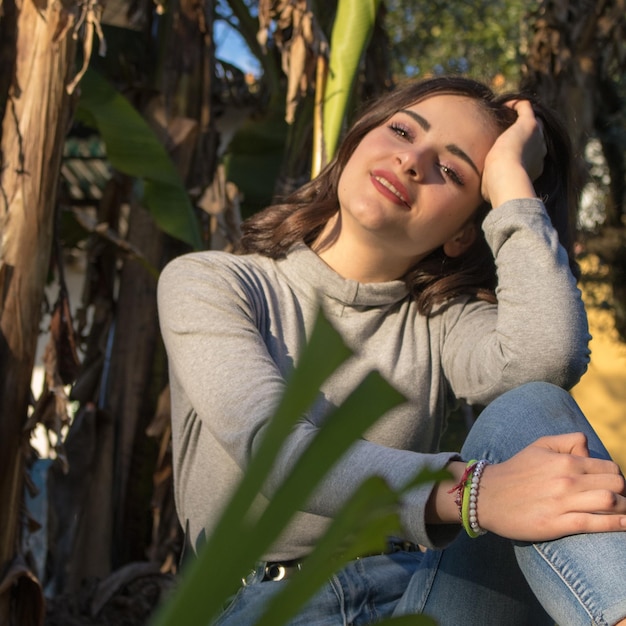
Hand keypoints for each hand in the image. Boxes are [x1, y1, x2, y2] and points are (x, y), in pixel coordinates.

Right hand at [477, 432, 625, 540]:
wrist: (486, 495)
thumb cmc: (515, 471)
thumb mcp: (538, 446)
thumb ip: (567, 441)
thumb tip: (589, 447)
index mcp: (565, 460)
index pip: (610, 468)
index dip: (617, 478)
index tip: (613, 487)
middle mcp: (566, 479)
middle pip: (616, 484)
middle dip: (624, 493)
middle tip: (619, 500)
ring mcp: (562, 502)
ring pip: (610, 502)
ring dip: (624, 508)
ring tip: (623, 513)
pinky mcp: (556, 524)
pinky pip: (594, 524)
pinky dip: (617, 525)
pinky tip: (625, 525)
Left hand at [481, 100, 546, 206]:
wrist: (506, 178)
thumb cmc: (498, 188)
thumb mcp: (494, 189)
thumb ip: (493, 186)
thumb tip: (484, 193)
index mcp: (534, 168)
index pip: (530, 154)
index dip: (519, 148)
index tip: (505, 146)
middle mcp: (540, 151)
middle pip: (536, 136)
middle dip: (523, 130)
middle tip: (506, 126)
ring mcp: (537, 137)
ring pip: (533, 119)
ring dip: (521, 115)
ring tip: (505, 112)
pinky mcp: (530, 125)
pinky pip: (525, 107)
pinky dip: (516, 103)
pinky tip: (504, 103)